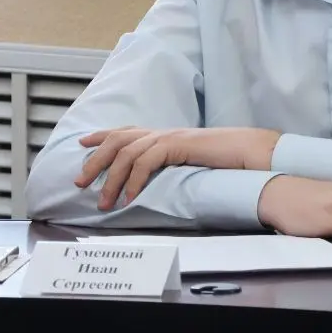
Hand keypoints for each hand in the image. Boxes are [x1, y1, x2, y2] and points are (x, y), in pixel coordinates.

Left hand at [77, 126, 279, 209]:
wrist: (253, 151)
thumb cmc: (227, 160)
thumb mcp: (192, 163)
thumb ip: (173, 167)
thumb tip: (157, 183)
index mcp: (166, 134)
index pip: (126, 130)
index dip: (101, 135)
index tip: (82, 143)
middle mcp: (164, 131)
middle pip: (118, 140)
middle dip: (95, 160)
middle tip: (79, 182)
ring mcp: (171, 136)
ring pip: (127, 152)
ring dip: (111, 179)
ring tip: (103, 202)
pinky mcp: (179, 145)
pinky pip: (147, 161)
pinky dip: (134, 180)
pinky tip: (128, 198)